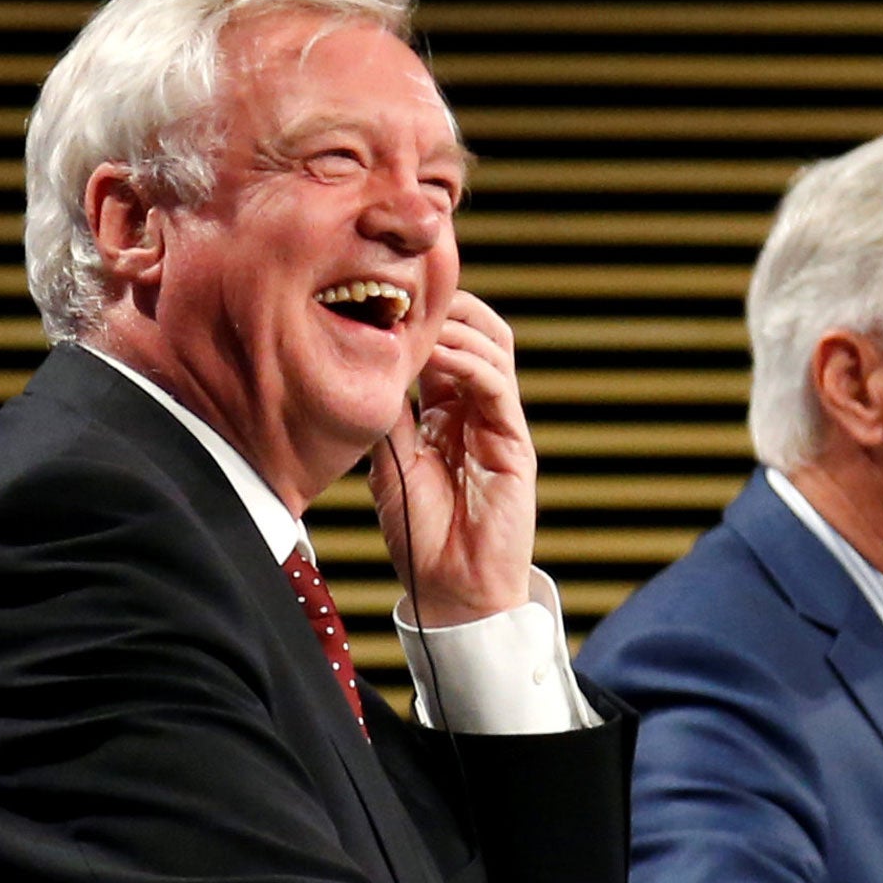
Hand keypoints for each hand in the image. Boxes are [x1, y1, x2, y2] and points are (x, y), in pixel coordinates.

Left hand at [369, 290, 536, 624]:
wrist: (449, 587)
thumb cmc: (419, 533)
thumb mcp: (389, 461)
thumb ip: (387, 414)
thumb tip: (368, 360)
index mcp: (446, 411)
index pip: (444, 342)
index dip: (421, 316)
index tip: (383, 299)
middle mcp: (476, 410)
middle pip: (479, 331)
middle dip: (447, 306)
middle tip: (408, 296)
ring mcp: (498, 423)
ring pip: (493, 347)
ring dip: (456, 328)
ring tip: (419, 324)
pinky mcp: (514, 442)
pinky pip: (496, 386)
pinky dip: (469, 363)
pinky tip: (438, 356)